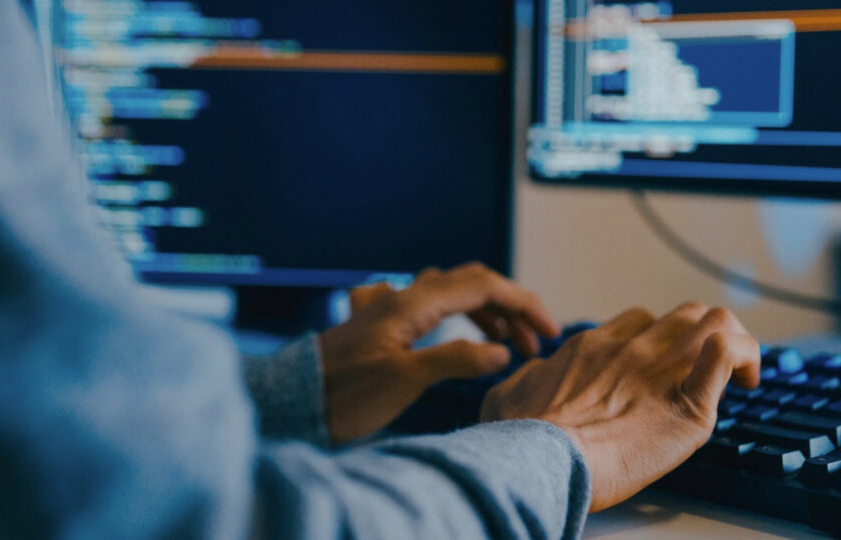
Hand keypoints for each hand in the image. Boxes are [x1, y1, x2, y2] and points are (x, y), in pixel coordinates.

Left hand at [319, 263, 560, 443]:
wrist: (290, 404)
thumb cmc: (342, 395)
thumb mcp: (405, 379)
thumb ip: (455, 359)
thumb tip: (502, 350)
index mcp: (412, 303)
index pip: (482, 286)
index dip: (523, 304)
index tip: (550, 331)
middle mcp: (400, 297)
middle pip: (469, 284)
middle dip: (508, 309)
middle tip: (534, 343)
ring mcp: (385, 309)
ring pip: (448, 295)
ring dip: (483, 315)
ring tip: (506, 345)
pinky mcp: (375, 326)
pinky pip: (424, 307)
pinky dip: (453, 318)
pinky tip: (453, 332)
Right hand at [481, 302, 759, 511]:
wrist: (541, 458)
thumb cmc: (521, 436)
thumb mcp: (506, 395)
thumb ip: (526, 379)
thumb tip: (532, 376)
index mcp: (592, 348)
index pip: (639, 321)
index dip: (658, 338)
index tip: (662, 364)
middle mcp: (630, 350)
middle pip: (682, 315)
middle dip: (701, 335)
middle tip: (705, 366)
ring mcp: (660, 371)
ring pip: (714, 321)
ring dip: (733, 339)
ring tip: (739, 372)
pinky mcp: (688, 404)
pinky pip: (727, 355)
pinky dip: (744, 358)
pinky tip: (747, 380)